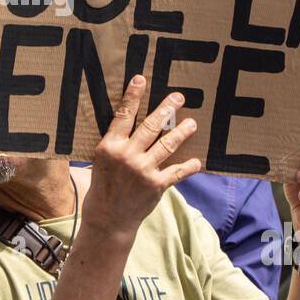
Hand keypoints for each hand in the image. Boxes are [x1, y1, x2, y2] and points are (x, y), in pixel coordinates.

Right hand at [82, 75, 202, 237]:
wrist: (108, 220)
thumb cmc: (103, 187)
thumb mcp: (101, 161)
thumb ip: (116, 143)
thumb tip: (130, 123)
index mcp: (109, 147)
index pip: (123, 116)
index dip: (133, 96)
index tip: (141, 79)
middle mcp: (126, 156)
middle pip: (150, 126)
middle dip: (166, 109)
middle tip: (178, 97)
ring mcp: (143, 170)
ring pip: (167, 145)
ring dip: (182, 132)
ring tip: (192, 123)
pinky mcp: (156, 185)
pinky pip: (177, 172)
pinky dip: (188, 167)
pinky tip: (198, 161)